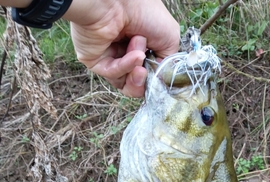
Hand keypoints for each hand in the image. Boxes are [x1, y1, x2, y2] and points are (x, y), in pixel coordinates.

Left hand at [65, 0, 179, 96]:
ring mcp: (110, 58)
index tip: (159, 75)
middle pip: (137, 82)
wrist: (116, 0)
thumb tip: (161, 80)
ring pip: (125, 82)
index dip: (155, 78)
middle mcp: (125, 52)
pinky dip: (126, 67)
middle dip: (144, 79)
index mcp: (142, 46)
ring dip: (135, 71)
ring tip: (139, 54)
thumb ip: (168, 63)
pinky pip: (113, 74)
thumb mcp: (169, 37)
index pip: (149, 73)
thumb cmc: (142, 9)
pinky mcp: (97, 61)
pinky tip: (133, 55)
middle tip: (146, 69)